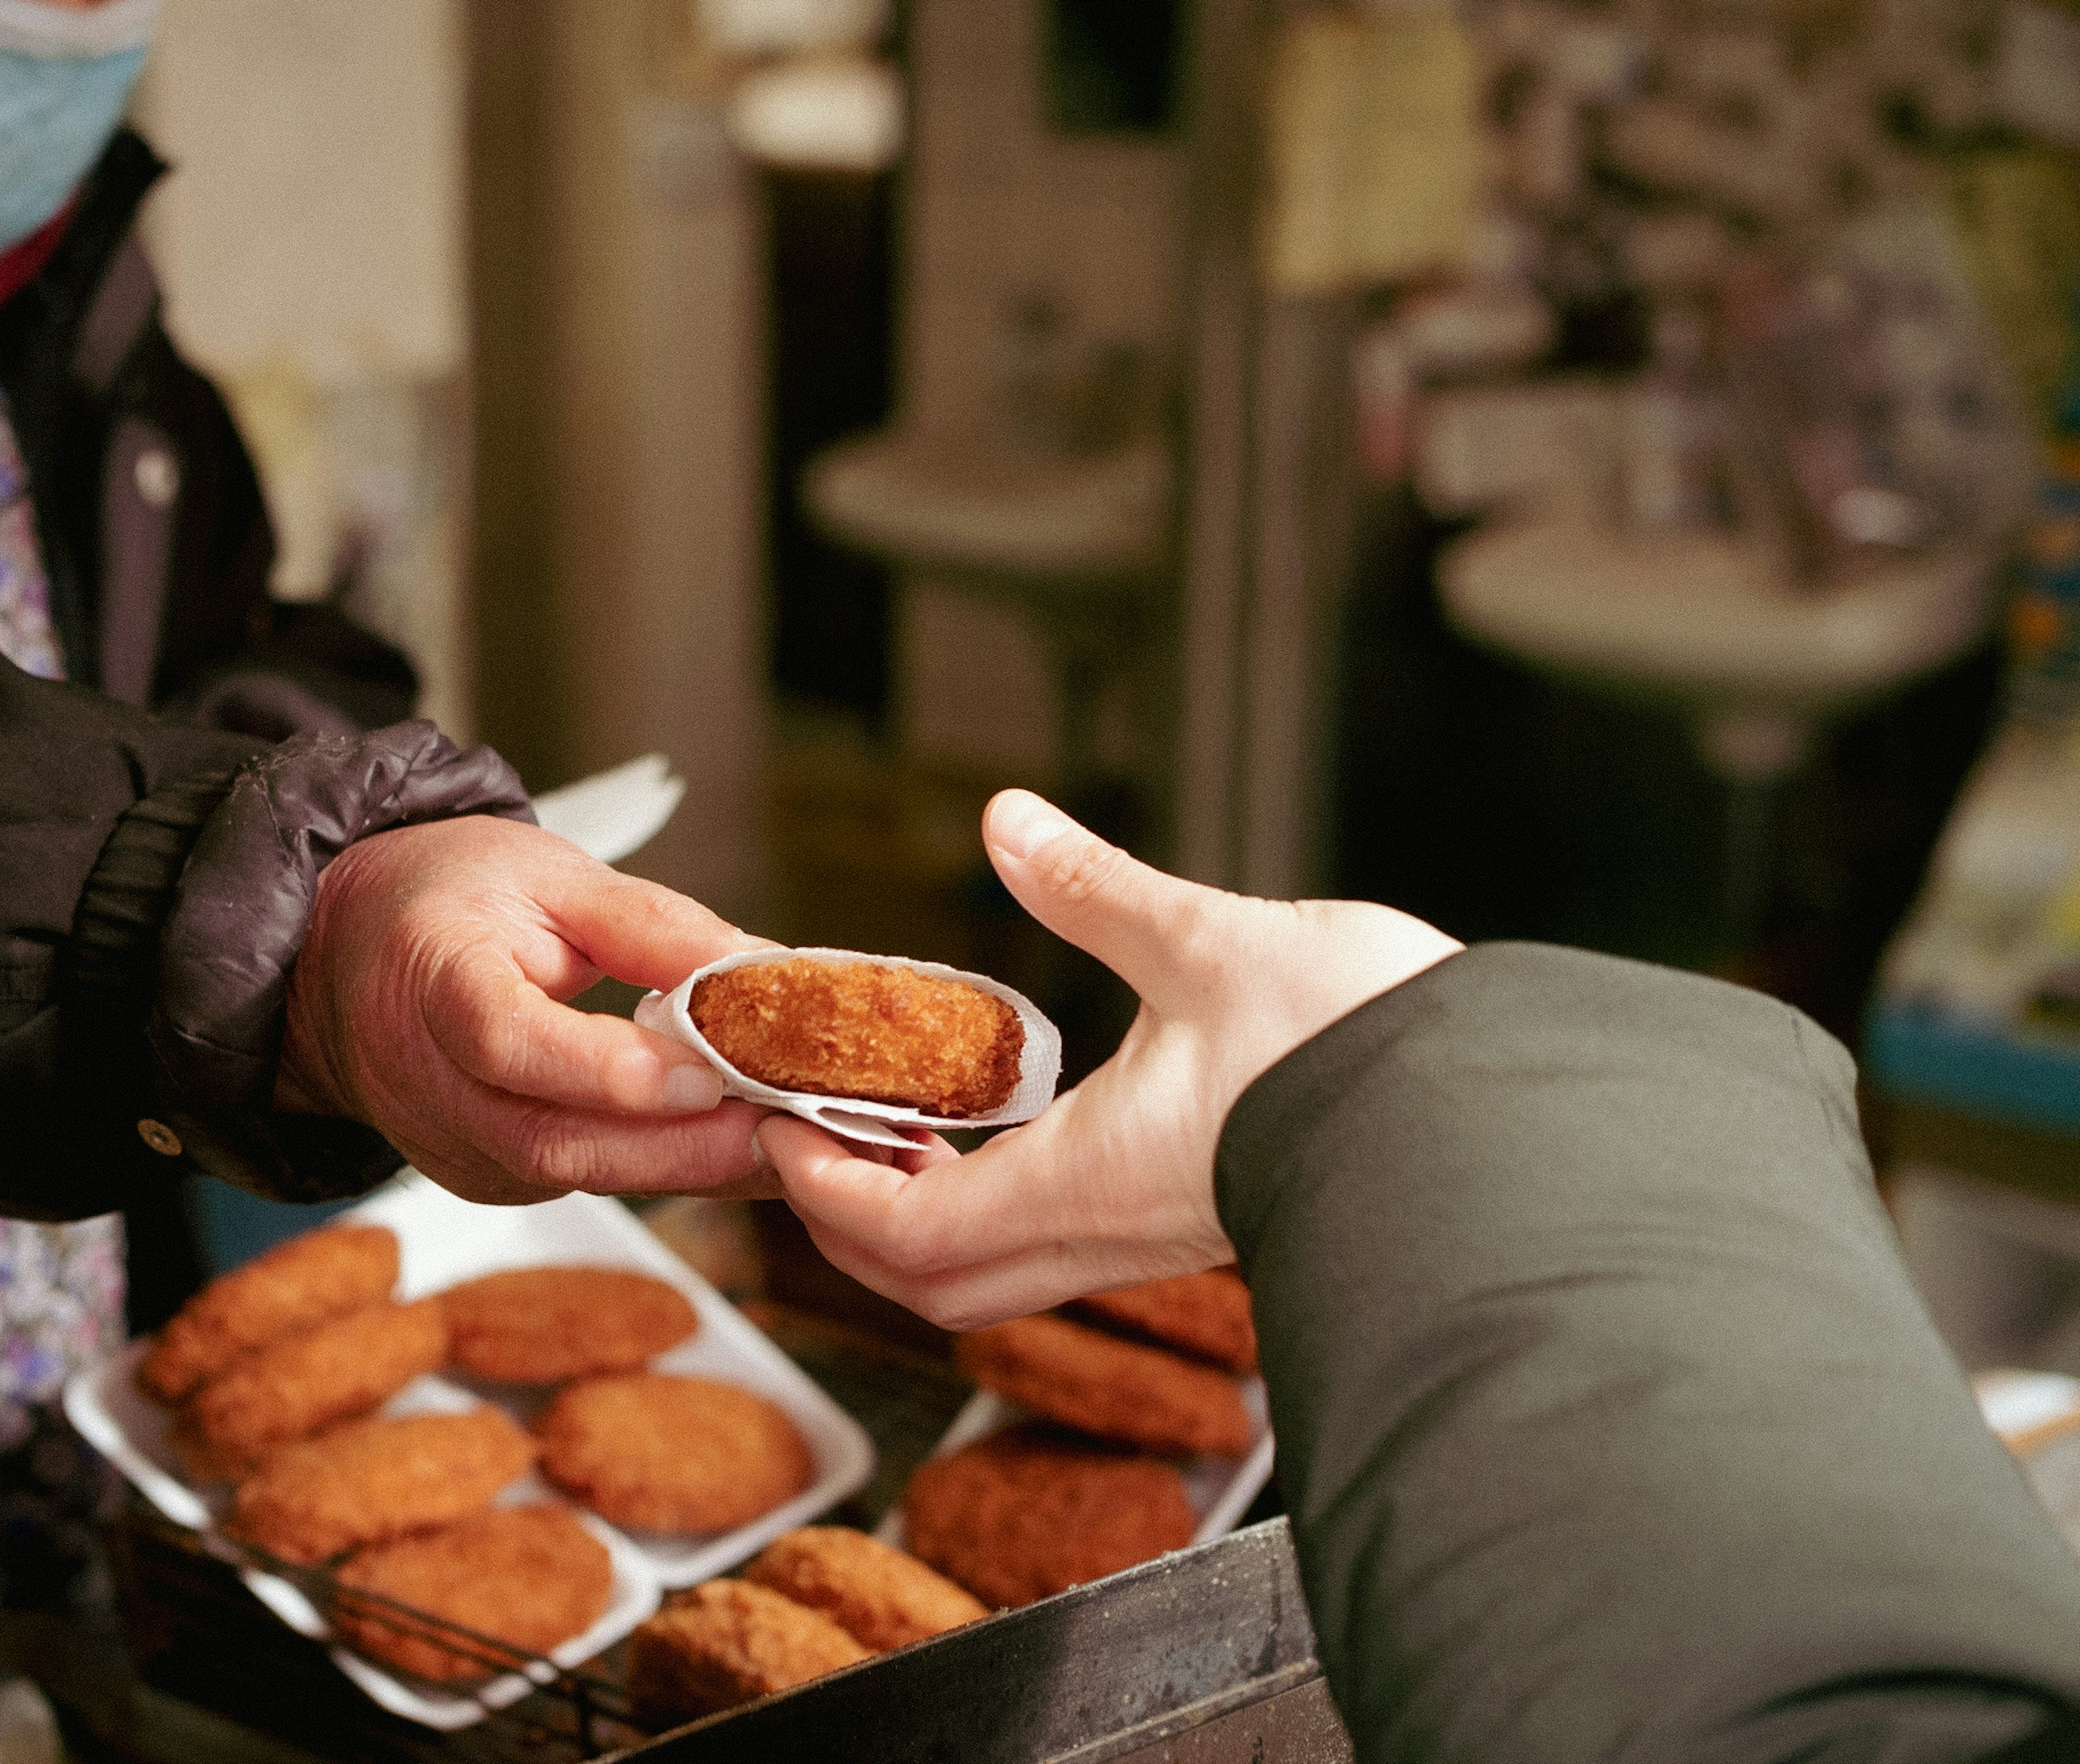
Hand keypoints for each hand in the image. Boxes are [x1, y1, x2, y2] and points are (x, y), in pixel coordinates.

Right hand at [281, 815, 775, 1205]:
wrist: (347, 958)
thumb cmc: (443, 901)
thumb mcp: (546, 874)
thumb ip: (650, 925)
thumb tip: (759, 971)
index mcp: (430, 980)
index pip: (508, 1040)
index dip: (605, 1069)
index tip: (702, 1075)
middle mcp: (427, 1082)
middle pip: (552, 1139)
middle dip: (679, 1145)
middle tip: (783, 1125)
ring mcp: (451, 1145)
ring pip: (574, 1173)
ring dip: (685, 1165)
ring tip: (783, 1137)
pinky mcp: (484, 1175)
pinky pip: (580, 1179)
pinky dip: (659, 1166)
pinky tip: (729, 1144)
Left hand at [765, 790, 1460, 1327]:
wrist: (1487, 1116)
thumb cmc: (1359, 1046)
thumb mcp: (1208, 943)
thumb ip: (1095, 887)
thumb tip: (1009, 823)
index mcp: (1082, 1182)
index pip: (905, 1233)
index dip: (825, 1192)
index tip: (786, 1127)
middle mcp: (1102, 1234)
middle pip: (933, 1284)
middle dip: (852, 1223)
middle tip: (818, 1136)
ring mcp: (1143, 1239)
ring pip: (992, 1276)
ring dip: (921, 1217)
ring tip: (897, 1125)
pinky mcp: (1180, 1221)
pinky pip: (1049, 1246)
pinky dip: (990, 1203)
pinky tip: (999, 1127)